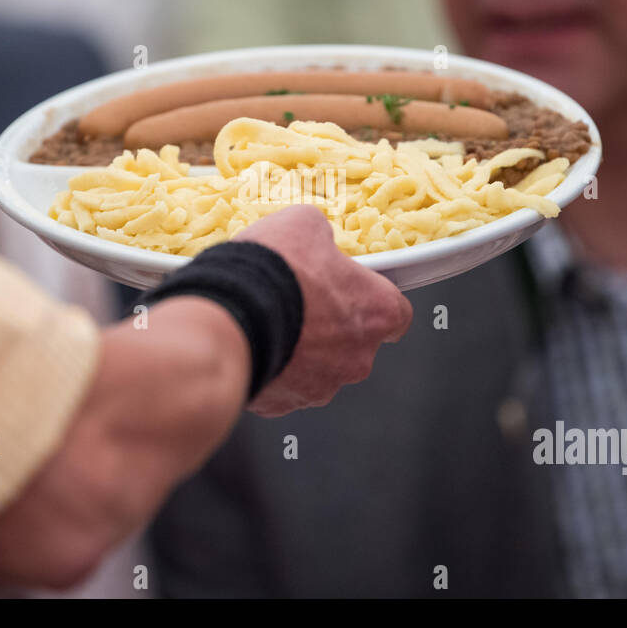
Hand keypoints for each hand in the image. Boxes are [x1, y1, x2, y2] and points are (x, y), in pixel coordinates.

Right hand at [235, 205, 412, 415]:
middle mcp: (357, 357)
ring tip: (272, 321)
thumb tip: (315, 237)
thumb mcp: (304, 224)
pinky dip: (273, 368)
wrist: (228, 314)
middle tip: (301, 302)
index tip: (357, 294)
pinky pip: (284, 386)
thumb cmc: (273, 272)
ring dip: (301, 349)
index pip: (398, 315)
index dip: (374, 301)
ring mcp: (322, 385)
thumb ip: (321, 235)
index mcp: (376, 312)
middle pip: (355, 344)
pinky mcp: (285, 404)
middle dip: (331, 326)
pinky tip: (255, 343)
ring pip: (319, 368)